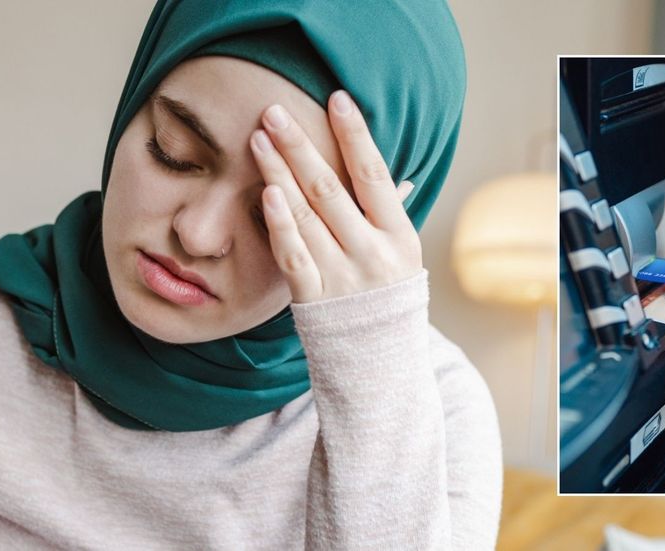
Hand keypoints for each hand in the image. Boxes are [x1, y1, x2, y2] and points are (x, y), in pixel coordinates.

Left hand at [250, 90, 420, 302]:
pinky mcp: (314, 299)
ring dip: (280, 172)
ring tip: (260, 139)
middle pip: (331, 190)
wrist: (381, 366)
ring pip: (307, 216)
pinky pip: (294, 256)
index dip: (356, 136)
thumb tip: (397, 178)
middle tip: (274, 112)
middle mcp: (373, 255)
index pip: (375, 176)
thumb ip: (392, 216)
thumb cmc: (390, 301)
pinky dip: (280, 223)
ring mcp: (343, 278)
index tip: (337, 99)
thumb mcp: (403, 258)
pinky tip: (267, 192)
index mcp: (400, 238)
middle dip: (301, 147)